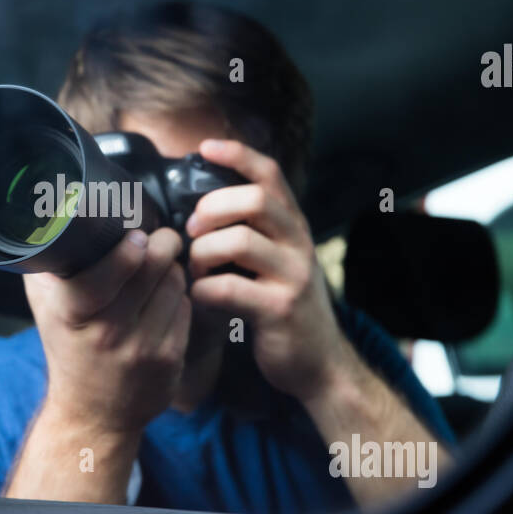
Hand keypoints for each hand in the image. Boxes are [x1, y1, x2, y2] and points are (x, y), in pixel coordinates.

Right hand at [23, 227, 190, 435]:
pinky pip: (185, 308)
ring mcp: (142, 348)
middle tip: (160, 237)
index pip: (107, 273)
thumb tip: (51, 215)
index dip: (129, 249)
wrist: (93, 413)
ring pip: (174, 284)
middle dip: (163, 243)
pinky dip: (178, 297)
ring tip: (159, 270)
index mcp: (73, 313)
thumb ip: (46, 263)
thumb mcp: (45, 306)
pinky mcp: (169, 361)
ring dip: (172, 269)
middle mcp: (107, 332)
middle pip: (153, 268)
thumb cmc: (69, 348)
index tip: (137, 235)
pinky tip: (163, 300)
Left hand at [185, 139, 344, 401]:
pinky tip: (201, 298)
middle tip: (192, 229)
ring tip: (195, 269)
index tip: (204, 148)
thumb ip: (252, 233)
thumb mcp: (277, 262)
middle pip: (255, 200)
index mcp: (293, 227)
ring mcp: (292, 276)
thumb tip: (199, 210)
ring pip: (240, 241)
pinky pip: (229, 289)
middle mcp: (298, 244)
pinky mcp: (279, 310)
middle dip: (212, 207)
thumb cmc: (284, 308)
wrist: (320, 365)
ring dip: (203, 252)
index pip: (270, 175)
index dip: (238, 155)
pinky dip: (203, 291)